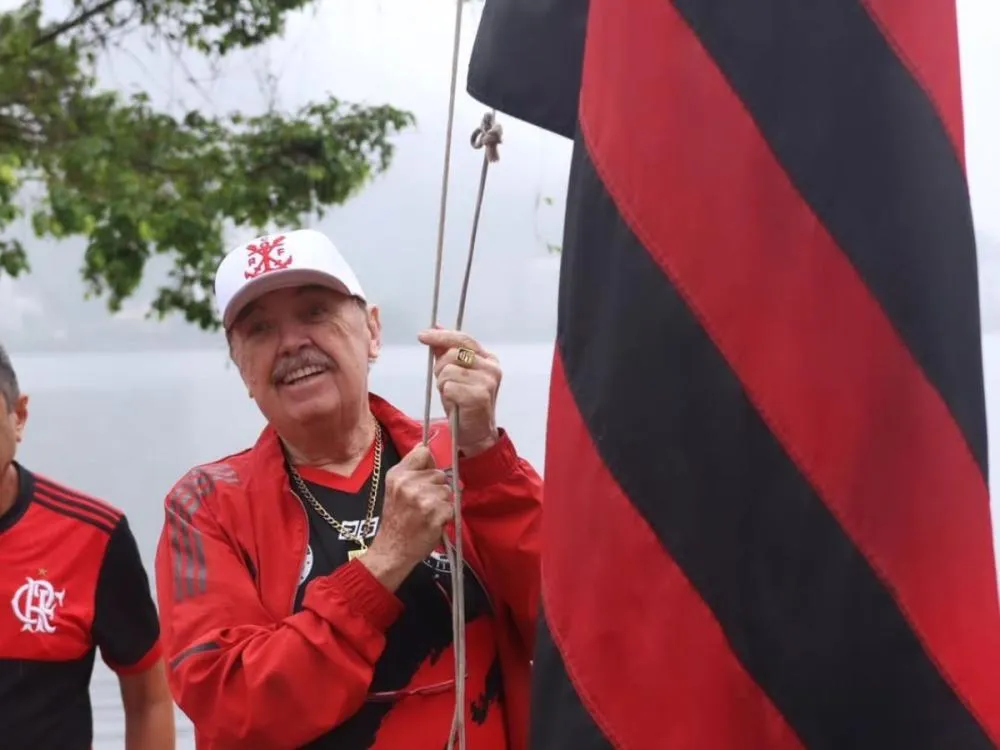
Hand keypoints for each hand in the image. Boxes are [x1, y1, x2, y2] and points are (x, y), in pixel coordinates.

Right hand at [363, 445, 453, 588]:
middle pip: (440, 474)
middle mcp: (409, 484)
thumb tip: (425, 446)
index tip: (425, 478)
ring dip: (443, 503)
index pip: (424, 453)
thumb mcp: (394, 488)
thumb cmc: (396, 518)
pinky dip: (446, 516)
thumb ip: (410, 467)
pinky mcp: (436, 513)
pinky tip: (433, 522)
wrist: (392, 549)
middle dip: (437, 488)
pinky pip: (452, 506)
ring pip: (448, 490)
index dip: (428, 465)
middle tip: (423, 504)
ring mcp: (423, 499)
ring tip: (428, 514)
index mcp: (398, 475)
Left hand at [418, 328, 500, 455]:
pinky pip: (449, 386)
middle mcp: (492, 367)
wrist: (475, 434)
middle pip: (453, 353)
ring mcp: (487, 381)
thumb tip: (436, 326)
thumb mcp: (454, 373)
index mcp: (488, 359)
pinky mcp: (480, 395)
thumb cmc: (463, 403)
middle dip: (440, 367)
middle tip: (445, 384)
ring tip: (452, 395)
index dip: (441, 335)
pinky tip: (455, 403)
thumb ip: (448, 351)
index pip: (463, 339)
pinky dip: (446, 395)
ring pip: (448, 370)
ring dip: (442, 384)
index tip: (422, 335)